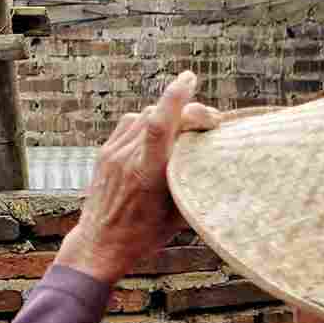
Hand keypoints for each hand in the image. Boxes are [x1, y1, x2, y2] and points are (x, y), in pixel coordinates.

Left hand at [55, 70, 222, 285]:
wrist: (99, 243)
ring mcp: (112, 153)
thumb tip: (224, 167)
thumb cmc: (144, 236)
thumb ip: (194, 185)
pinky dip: (148, 120)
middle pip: (157, 115)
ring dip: (168, 114)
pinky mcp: (104, 153)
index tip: (189, 78)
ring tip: (188, 127)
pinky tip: (161, 131)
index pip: (158, 124)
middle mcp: (127, 158)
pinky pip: (129, 123)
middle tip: (210, 121)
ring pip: (143, 115)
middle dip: (188, 109)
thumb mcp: (179, 216)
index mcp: (148, 174)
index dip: (175, 97)